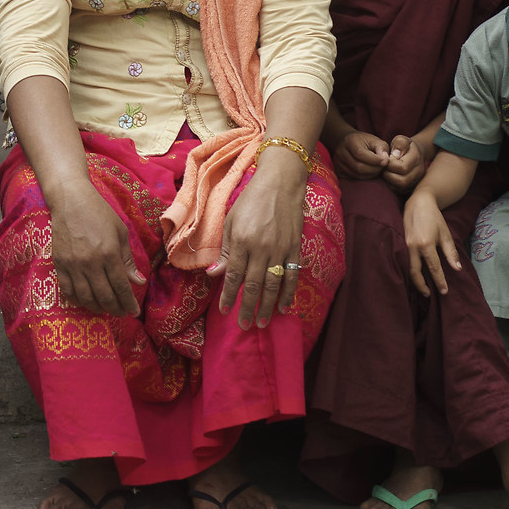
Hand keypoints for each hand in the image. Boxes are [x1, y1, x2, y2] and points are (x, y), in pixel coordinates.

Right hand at [47, 179, 142, 317]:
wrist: (70, 200)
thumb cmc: (100, 213)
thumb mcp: (120, 232)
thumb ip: (128, 260)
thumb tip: (138, 281)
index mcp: (109, 253)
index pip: (121, 286)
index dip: (128, 303)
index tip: (134, 312)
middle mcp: (91, 262)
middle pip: (104, 296)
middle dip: (115, 309)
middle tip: (121, 313)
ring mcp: (73, 265)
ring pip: (86, 297)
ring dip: (97, 307)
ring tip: (105, 309)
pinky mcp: (59, 264)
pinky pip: (67, 290)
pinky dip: (77, 300)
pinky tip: (86, 301)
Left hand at [212, 148, 307, 328]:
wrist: (280, 183)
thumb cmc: (251, 200)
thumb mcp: (231, 220)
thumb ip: (225, 249)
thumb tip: (214, 274)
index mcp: (241, 240)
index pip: (233, 275)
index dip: (229, 295)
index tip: (225, 311)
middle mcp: (260, 247)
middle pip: (252, 284)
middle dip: (247, 307)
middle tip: (245, 325)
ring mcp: (279, 248)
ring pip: (272, 284)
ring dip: (266, 306)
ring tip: (261, 322)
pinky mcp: (295, 247)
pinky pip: (292, 275)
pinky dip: (289, 293)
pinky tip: (284, 307)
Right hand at [331, 129, 389, 180]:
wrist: (348, 143)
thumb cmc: (364, 142)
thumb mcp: (374, 140)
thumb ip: (382, 148)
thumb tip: (385, 160)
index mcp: (350, 141)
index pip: (361, 154)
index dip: (374, 160)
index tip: (385, 162)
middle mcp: (341, 152)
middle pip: (358, 167)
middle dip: (374, 169)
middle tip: (382, 168)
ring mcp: (337, 162)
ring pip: (356, 175)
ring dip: (370, 175)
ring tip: (377, 170)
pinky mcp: (338, 171)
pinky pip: (353, 178)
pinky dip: (363, 177)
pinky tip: (368, 172)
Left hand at [381, 133, 428, 192]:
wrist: (414, 153)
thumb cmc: (404, 146)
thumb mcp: (401, 140)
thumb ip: (399, 144)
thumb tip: (396, 155)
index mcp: (417, 158)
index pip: (402, 167)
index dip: (390, 165)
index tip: (386, 159)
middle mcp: (420, 171)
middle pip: (402, 180)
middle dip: (388, 175)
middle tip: (383, 168)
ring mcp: (417, 180)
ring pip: (401, 187)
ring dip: (389, 180)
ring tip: (386, 172)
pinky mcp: (412, 187)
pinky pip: (400, 190)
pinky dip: (392, 185)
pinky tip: (390, 176)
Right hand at [403, 189, 459, 295]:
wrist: (418, 202)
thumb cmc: (434, 217)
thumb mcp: (445, 234)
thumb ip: (451, 253)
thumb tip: (457, 269)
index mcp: (426, 244)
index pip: (434, 268)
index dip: (439, 281)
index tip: (444, 291)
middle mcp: (413, 247)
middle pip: (416, 272)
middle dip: (422, 286)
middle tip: (430, 295)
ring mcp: (405, 245)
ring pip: (408, 268)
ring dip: (415, 280)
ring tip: (423, 288)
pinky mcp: (401, 243)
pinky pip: (405, 261)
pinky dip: (410, 271)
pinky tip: (415, 275)